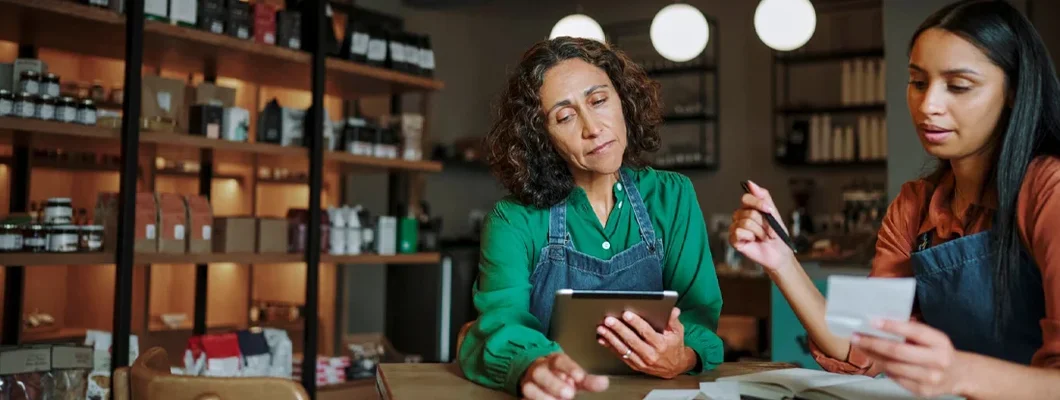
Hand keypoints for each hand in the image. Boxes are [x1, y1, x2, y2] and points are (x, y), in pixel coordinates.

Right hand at [519, 352, 608, 399]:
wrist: (535, 374)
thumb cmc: (559, 376)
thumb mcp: (574, 376)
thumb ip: (588, 381)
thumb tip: (604, 383)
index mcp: (553, 361)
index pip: (560, 361)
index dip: (569, 368)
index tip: (579, 378)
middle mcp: (538, 370)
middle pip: (540, 373)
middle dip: (554, 384)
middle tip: (569, 394)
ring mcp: (528, 383)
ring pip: (529, 387)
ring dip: (542, 396)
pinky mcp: (522, 395)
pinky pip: (523, 398)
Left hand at [596, 308, 696, 378]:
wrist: (675, 368)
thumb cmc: (674, 346)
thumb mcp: (677, 332)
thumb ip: (672, 320)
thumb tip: (672, 309)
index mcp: (661, 344)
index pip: (646, 332)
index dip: (636, 322)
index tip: (626, 314)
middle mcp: (650, 354)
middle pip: (632, 340)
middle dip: (619, 329)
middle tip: (609, 320)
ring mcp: (642, 362)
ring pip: (624, 349)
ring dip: (611, 338)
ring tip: (602, 328)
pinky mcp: (635, 365)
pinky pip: (621, 356)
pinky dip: (610, 347)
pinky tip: (603, 339)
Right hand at [728, 180, 795, 272]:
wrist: (779, 253)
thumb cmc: (776, 235)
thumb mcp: (773, 213)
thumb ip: (762, 197)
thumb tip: (750, 183)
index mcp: (749, 209)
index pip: (746, 198)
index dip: (758, 203)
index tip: (769, 211)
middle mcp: (740, 216)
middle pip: (748, 212)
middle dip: (763, 223)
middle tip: (768, 230)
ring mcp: (736, 227)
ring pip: (745, 222)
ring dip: (759, 232)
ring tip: (763, 237)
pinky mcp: (733, 239)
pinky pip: (739, 232)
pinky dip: (750, 237)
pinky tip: (753, 241)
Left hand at [852, 319, 968, 397]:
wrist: (959, 375)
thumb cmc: (938, 351)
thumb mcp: (931, 338)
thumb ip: (911, 330)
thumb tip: (880, 321)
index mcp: (940, 342)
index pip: (914, 331)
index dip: (892, 326)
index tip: (873, 321)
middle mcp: (938, 360)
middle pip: (898, 352)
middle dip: (873, 343)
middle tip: (856, 337)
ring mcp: (931, 378)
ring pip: (893, 367)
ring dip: (873, 356)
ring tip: (862, 347)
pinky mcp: (922, 391)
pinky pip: (895, 378)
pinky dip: (884, 368)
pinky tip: (878, 360)